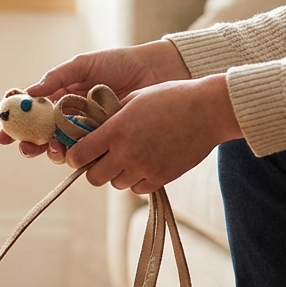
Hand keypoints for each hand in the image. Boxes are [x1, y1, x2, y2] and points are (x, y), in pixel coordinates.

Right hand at [0, 40, 191, 162]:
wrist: (156, 72)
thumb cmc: (120, 63)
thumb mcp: (84, 64)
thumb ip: (57, 77)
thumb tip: (30, 90)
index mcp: (60, 94)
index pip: (30, 110)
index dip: (15, 120)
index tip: (3, 130)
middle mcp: (69, 115)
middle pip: (39, 133)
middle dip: (28, 142)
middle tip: (24, 147)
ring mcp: (85, 129)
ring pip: (59, 146)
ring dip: (49, 150)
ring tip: (51, 148)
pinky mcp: (103, 140)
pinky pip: (83, 151)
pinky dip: (74, 154)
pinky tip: (71, 152)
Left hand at [63, 74, 243, 193]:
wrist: (209, 110)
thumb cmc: (172, 98)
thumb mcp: (135, 98)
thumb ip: (110, 115)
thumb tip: (92, 127)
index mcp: (115, 131)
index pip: (79, 155)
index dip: (76, 156)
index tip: (79, 153)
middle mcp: (126, 152)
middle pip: (94, 178)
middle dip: (95, 169)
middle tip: (104, 158)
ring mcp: (144, 167)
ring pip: (116, 184)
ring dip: (118, 174)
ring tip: (130, 158)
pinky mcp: (162, 178)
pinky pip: (138, 189)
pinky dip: (138, 180)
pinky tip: (146, 164)